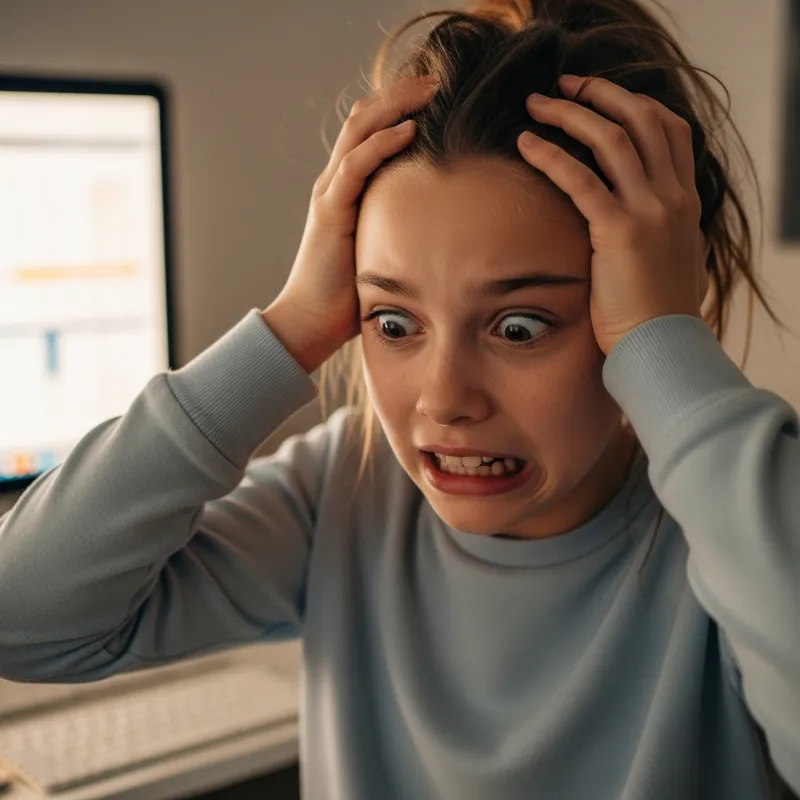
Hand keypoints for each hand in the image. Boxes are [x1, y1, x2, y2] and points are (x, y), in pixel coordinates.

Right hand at [264, 74, 439, 372]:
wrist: (311, 320)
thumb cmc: (348, 293)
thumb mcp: (379, 248)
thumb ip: (398, 227)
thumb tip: (439, 227)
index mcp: (346, 187)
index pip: (370, 130)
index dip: (399, 106)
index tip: (437, 94)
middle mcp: (335, 181)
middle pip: (365, 118)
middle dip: (402, 93)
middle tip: (440, 79)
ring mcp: (330, 193)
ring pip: (359, 131)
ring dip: (396, 106)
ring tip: (431, 90)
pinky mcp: (331, 211)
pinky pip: (356, 166)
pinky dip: (382, 144)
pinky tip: (409, 130)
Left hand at [517, 75, 709, 355]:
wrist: (661, 348)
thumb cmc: (654, 314)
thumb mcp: (668, 261)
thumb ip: (658, 232)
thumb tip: (636, 225)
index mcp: (685, 201)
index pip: (670, 129)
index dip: (634, 104)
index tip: (598, 98)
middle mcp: (673, 197)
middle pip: (642, 119)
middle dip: (600, 94)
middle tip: (563, 86)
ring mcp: (652, 211)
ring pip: (613, 139)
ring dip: (571, 115)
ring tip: (536, 106)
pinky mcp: (621, 232)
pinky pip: (582, 180)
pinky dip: (552, 156)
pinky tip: (525, 144)